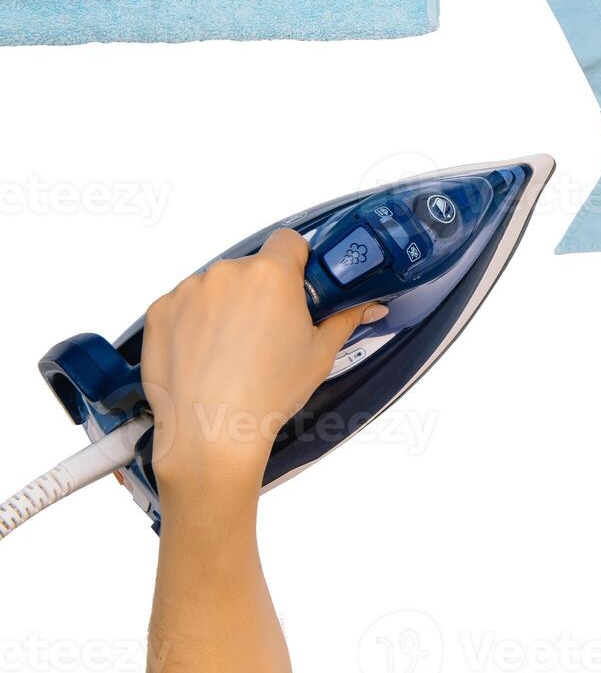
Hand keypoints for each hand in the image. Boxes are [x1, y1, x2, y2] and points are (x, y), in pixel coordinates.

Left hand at [140, 229, 386, 493]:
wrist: (211, 432)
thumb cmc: (269, 393)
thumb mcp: (320, 355)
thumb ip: (344, 319)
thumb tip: (368, 306)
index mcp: (271, 274)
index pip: (288, 240)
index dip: (296, 261)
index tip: (297, 286)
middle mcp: (226, 273)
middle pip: (251, 267)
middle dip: (261, 291)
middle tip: (269, 330)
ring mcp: (188, 291)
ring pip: (216, 286)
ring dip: (226, 305)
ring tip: (233, 350)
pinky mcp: (160, 312)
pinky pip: (183, 304)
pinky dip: (194, 322)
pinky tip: (205, 355)